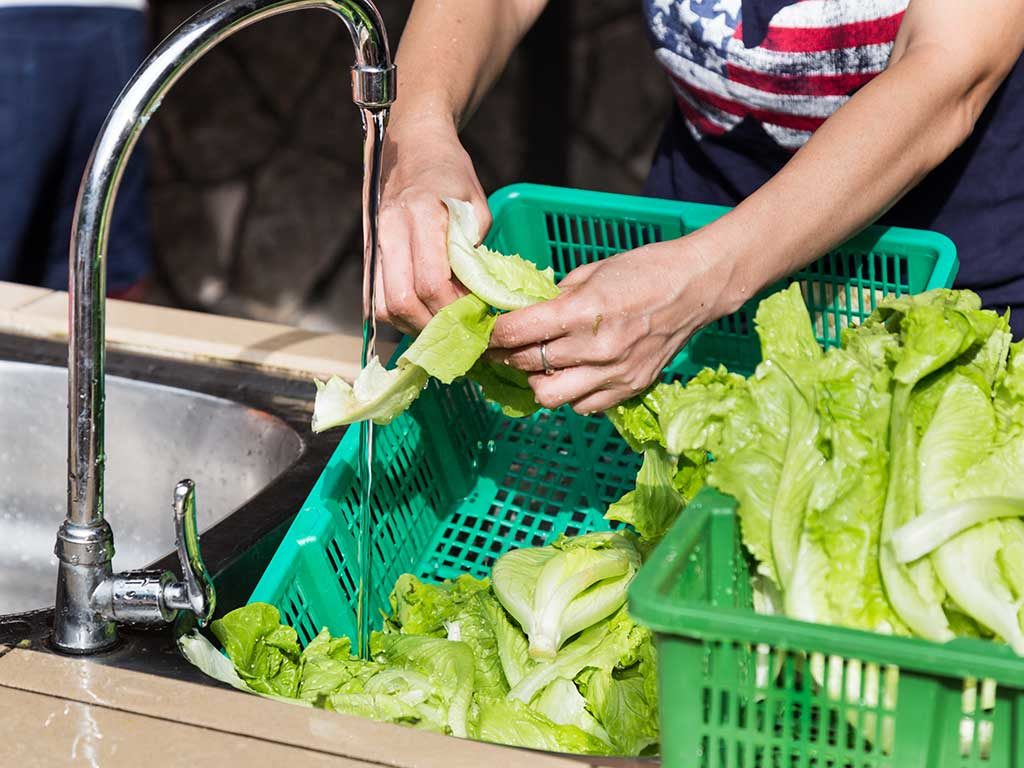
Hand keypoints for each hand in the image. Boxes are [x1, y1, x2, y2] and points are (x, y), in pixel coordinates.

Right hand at [375, 116, 489, 332]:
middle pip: (402, 302)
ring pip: (385, 306)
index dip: (454, 308)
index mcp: (420, 215)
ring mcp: (375, 243)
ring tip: (441, 325)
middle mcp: (390, 231)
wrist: (414, 146)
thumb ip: (475, 250)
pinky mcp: (371, 253)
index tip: (475, 313)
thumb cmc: (451, 174)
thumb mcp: (476, 205)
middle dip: (433, 325)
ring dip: (414, 326)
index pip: (431, 282)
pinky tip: (423, 313)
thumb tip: (477, 297)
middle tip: (459, 328)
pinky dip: (400, 315)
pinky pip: (377, 298)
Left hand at [489, 236, 740, 413]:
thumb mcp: (593, 271)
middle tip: (500, 348)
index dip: (494, 333)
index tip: (484, 331)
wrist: (697, 286)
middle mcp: (597, 348)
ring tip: (535, 365)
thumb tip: (523, 311)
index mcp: (584, 311)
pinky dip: (569, 393)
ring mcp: (614, 373)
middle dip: (506, 355)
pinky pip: (582, 406)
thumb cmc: (645, 269)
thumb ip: (556, 296)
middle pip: (527, 363)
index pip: (519, 332)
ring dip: (535, 380)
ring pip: (549, 396)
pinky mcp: (629, 388)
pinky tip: (571, 374)